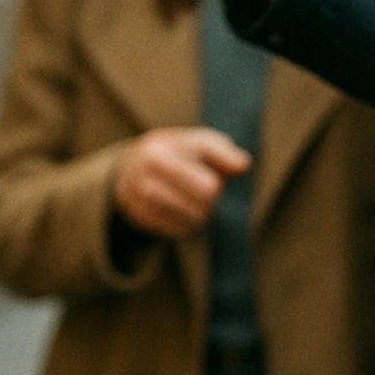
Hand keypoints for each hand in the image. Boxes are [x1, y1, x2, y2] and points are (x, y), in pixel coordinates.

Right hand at [113, 128, 251, 237]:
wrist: (131, 166)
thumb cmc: (176, 152)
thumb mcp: (196, 142)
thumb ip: (222, 151)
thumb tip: (244, 165)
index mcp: (159, 155)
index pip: (206, 186)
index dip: (216, 186)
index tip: (214, 181)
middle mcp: (145, 180)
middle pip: (200, 208)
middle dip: (209, 203)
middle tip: (207, 194)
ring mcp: (140, 202)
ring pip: (190, 223)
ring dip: (200, 215)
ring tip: (197, 202)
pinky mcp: (142, 220)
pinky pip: (178, 232)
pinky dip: (188, 226)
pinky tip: (185, 212)